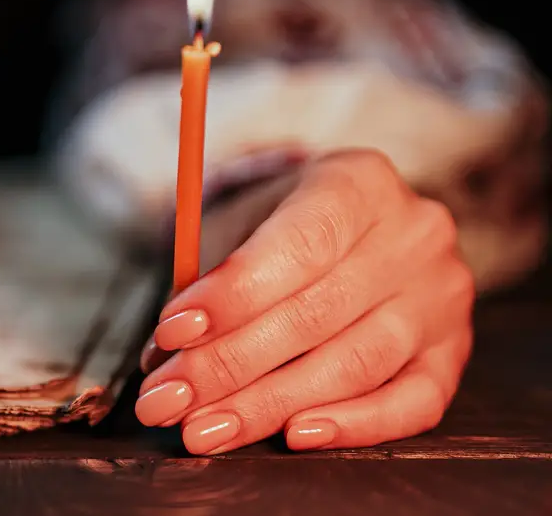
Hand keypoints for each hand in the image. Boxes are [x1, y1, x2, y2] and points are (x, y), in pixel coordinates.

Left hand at [136, 150, 474, 453]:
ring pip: (355, 364)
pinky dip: (352, 425)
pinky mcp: (454, 352)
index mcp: (358, 181)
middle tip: (164, 401)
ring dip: (267, 406)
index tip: (171, 334)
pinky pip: (413, 403)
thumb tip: (166, 354)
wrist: (347, 226)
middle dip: (227, 366)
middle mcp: (414, 234)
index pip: (299, 245)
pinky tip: (292, 436)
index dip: (233, 296)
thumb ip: (204, 275)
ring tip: (202, 430)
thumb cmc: (276, 226)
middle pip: (317, 314)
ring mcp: (443, 297)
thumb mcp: (238, 221)